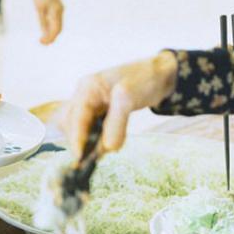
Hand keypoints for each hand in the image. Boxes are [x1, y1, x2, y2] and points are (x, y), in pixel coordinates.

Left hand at [30, 0, 62, 44]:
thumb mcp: (39, 8)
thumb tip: (44, 33)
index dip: (49, 38)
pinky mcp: (57, 6)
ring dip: (52, 32)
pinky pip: (56, 19)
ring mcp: (59, 8)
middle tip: (43, 43)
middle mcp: (60, 11)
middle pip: (58, 29)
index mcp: (56, 12)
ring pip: (58, 24)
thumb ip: (42, 21)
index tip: (42, 42)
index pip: (55, 30)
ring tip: (44, 38)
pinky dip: (52, 26)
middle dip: (51, 37)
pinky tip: (46, 28)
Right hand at [60, 51, 178, 157]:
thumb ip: (116, 122)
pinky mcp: (100, 113)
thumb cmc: (146, 79)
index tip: (80, 158)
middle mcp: (85, 95)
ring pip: (79, 128)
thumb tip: (107, 148)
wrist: (162, 75)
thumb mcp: (130, 98)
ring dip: (88, 142)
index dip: (76, 138)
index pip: (75, 116)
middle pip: (71, 124)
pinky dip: (96, 140)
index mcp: (88, 87)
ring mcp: (92, 104)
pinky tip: (109, 144)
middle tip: (95, 157)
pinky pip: (90, 129)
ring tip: (104, 151)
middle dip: (80, 141)